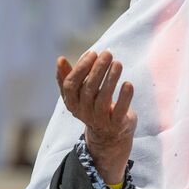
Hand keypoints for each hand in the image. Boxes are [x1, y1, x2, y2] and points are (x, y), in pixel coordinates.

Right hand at [56, 51, 136, 183]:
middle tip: (108, 53)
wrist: (110, 135)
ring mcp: (100, 120)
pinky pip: (119, 111)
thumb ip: (70, 77)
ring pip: (103, 99)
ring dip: (111, 79)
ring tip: (118, 63)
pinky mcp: (116, 125)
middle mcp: (83, 112)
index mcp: (72, 103)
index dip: (81, 68)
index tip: (93, 53)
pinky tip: (128, 83)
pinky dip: (124, 97)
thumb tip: (60, 59)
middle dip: (98, 69)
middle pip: (88, 89)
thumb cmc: (94, 106)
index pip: (71, 85)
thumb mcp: (80, 93)